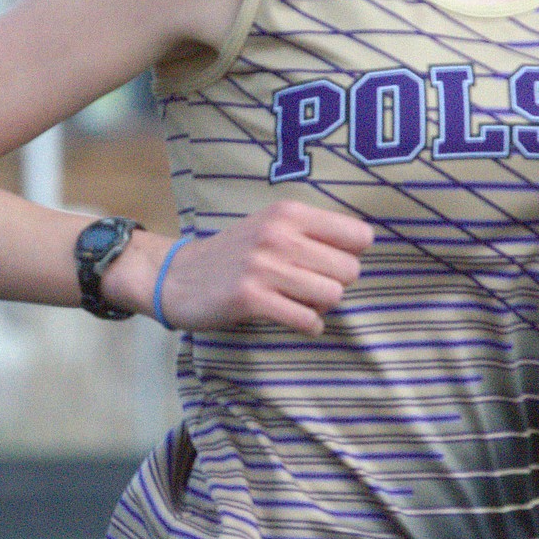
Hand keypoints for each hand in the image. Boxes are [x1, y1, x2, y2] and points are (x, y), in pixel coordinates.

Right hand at [156, 199, 373, 334]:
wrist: (176, 276)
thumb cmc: (234, 253)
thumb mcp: (270, 226)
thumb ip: (311, 231)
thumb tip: (361, 249)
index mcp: (288, 213)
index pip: (359, 235)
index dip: (352, 255)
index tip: (330, 263)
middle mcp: (278, 235)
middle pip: (350, 269)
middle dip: (337, 284)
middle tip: (313, 287)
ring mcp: (264, 267)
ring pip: (332, 295)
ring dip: (322, 306)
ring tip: (302, 302)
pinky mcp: (251, 299)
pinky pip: (306, 319)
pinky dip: (309, 325)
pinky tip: (296, 319)